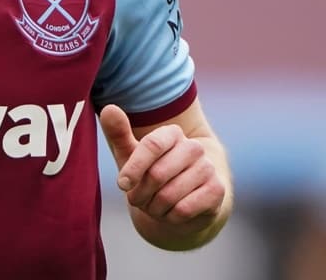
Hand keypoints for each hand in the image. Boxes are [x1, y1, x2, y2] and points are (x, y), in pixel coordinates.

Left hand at [99, 104, 225, 228]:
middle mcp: (194, 148)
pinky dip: (170, 217)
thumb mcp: (131, 155)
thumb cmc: (151, 174)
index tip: (123, 184)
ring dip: (154, 208)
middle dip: (141, 194)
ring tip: (155, 205)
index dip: (134, 168)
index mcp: (172, 134)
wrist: (183, 199)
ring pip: (169, 195)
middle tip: (139, 199)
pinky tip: (172, 213)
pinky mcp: (217, 190)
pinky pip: (184, 210)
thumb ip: (119, 133)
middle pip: (157, 174)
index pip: (152, 145)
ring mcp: (208, 168)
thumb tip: (109, 109)